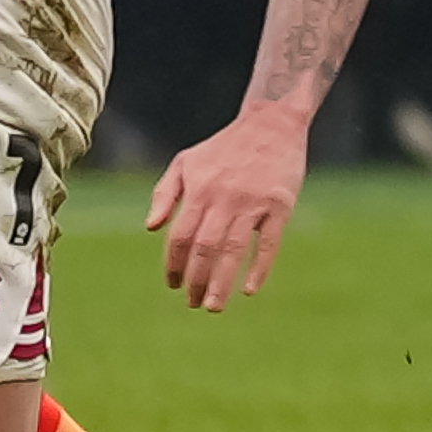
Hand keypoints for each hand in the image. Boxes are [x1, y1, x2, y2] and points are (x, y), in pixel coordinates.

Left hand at [146, 102, 307, 311]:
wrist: (271, 124)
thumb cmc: (223, 148)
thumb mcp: (185, 162)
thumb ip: (165, 194)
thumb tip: (151, 228)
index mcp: (198, 188)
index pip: (180, 235)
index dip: (174, 263)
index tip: (172, 285)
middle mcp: (223, 197)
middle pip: (205, 247)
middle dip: (196, 279)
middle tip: (192, 304)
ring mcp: (253, 202)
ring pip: (233, 249)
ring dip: (221, 281)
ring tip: (213, 306)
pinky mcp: (280, 205)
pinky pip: (269, 243)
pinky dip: (259, 268)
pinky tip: (249, 290)